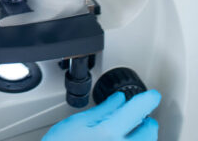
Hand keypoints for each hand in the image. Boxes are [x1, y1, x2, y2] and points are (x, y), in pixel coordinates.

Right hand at [42, 90, 160, 140]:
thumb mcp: (78, 122)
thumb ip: (103, 110)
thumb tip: (119, 99)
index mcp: (109, 133)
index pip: (136, 111)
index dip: (148, 100)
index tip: (153, 95)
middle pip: (149, 134)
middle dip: (148, 123)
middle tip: (143, 118)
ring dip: (144, 137)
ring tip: (136, 132)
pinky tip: (123, 140)